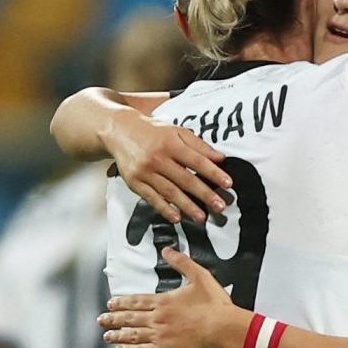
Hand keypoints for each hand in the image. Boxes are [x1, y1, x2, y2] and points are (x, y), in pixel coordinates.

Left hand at [101, 248, 246, 347]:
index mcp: (163, 301)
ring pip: (131, 335)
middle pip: (129, 318)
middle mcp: (157, 318)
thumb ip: (182, 262)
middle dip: (113, 319)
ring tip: (106, 335)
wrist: (223, 329)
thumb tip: (168, 251)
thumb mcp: (199, 276)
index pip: (136, 301)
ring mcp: (159, 335)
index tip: (111, 304)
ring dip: (117, 335)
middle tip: (101, 320)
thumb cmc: (215, 305)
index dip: (121, 303)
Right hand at [103, 108, 233, 225]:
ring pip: (170, 192)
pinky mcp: (134, 182)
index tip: (228, 184)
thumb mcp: (176, 132)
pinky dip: (164, 209)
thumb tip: (221, 158)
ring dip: (187, 206)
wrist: (119, 130)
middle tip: (220, 207)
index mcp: (171, 143)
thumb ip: (199, 145)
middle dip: (205, 194)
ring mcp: (145, 171)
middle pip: (185, 179)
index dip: (213, 173)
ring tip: (202, 217)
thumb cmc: (153, 131)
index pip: (197, 161)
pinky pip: (152, 198)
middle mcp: (158, 158)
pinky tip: (176, 218)